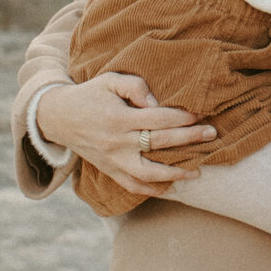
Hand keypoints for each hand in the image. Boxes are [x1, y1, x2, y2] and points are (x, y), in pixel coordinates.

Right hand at [33, 70, 216, 196]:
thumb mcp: (110, 80)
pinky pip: (132, 186)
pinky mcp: (109, 171)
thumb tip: (158, 103)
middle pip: (159, 144)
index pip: (158, 119)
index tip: (202, 114)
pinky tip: (172, 187)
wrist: (58, 117)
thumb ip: (136, 87)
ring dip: (174, 173)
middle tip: (212, 134)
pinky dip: (152, 190)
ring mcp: (113, 160)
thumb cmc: (90, 94)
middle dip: (189, 139)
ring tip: (197, 171)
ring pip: (147, 173)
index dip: (182, 116)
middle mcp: (116, 143)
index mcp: (118, 118)